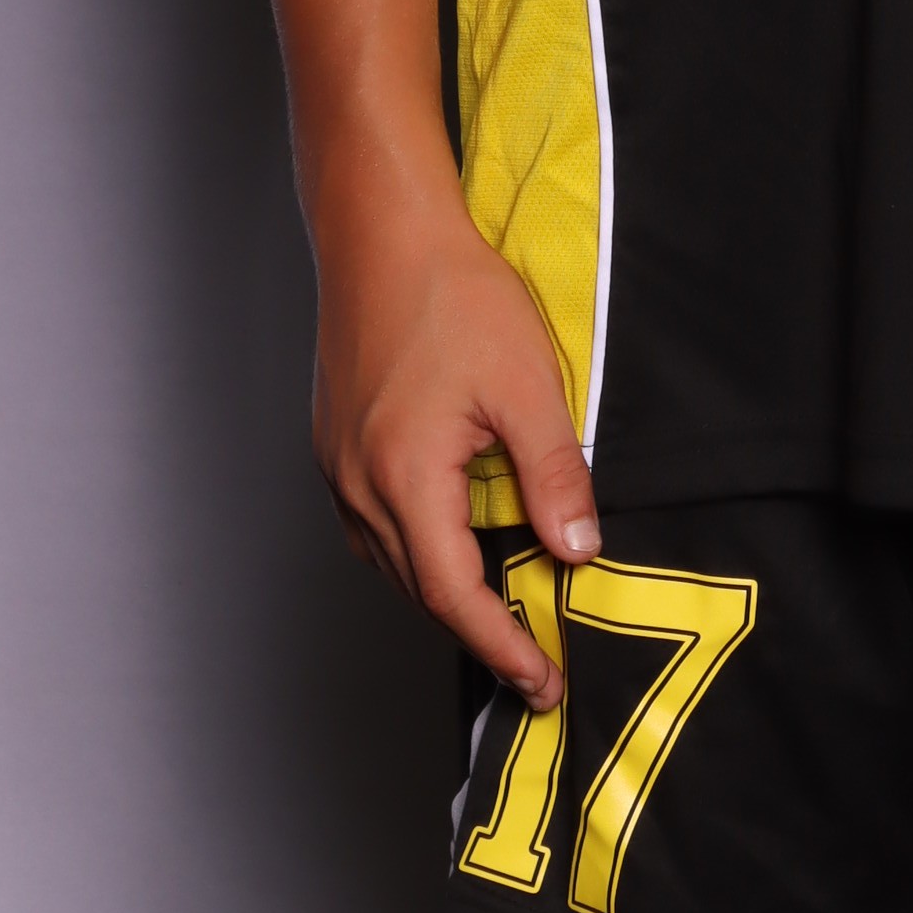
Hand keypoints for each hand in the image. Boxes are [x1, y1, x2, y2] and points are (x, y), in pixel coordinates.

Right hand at [308, 168, 600, 702]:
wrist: (383, 231)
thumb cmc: (452, 293)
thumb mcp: (527, 384)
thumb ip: (554, 474)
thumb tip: (577, 551)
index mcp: (404, 477)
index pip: (454, 595)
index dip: (502, 646)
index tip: (543, 681)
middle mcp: (359, 484)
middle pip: (418, 588)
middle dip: (479, 632)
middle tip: (536, 659)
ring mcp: (339, 465)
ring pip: (391, 560)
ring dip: (445, 592)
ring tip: (502, 609)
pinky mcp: (335, 443)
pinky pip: (374, 525)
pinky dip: (417, 549)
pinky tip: (452, 539)